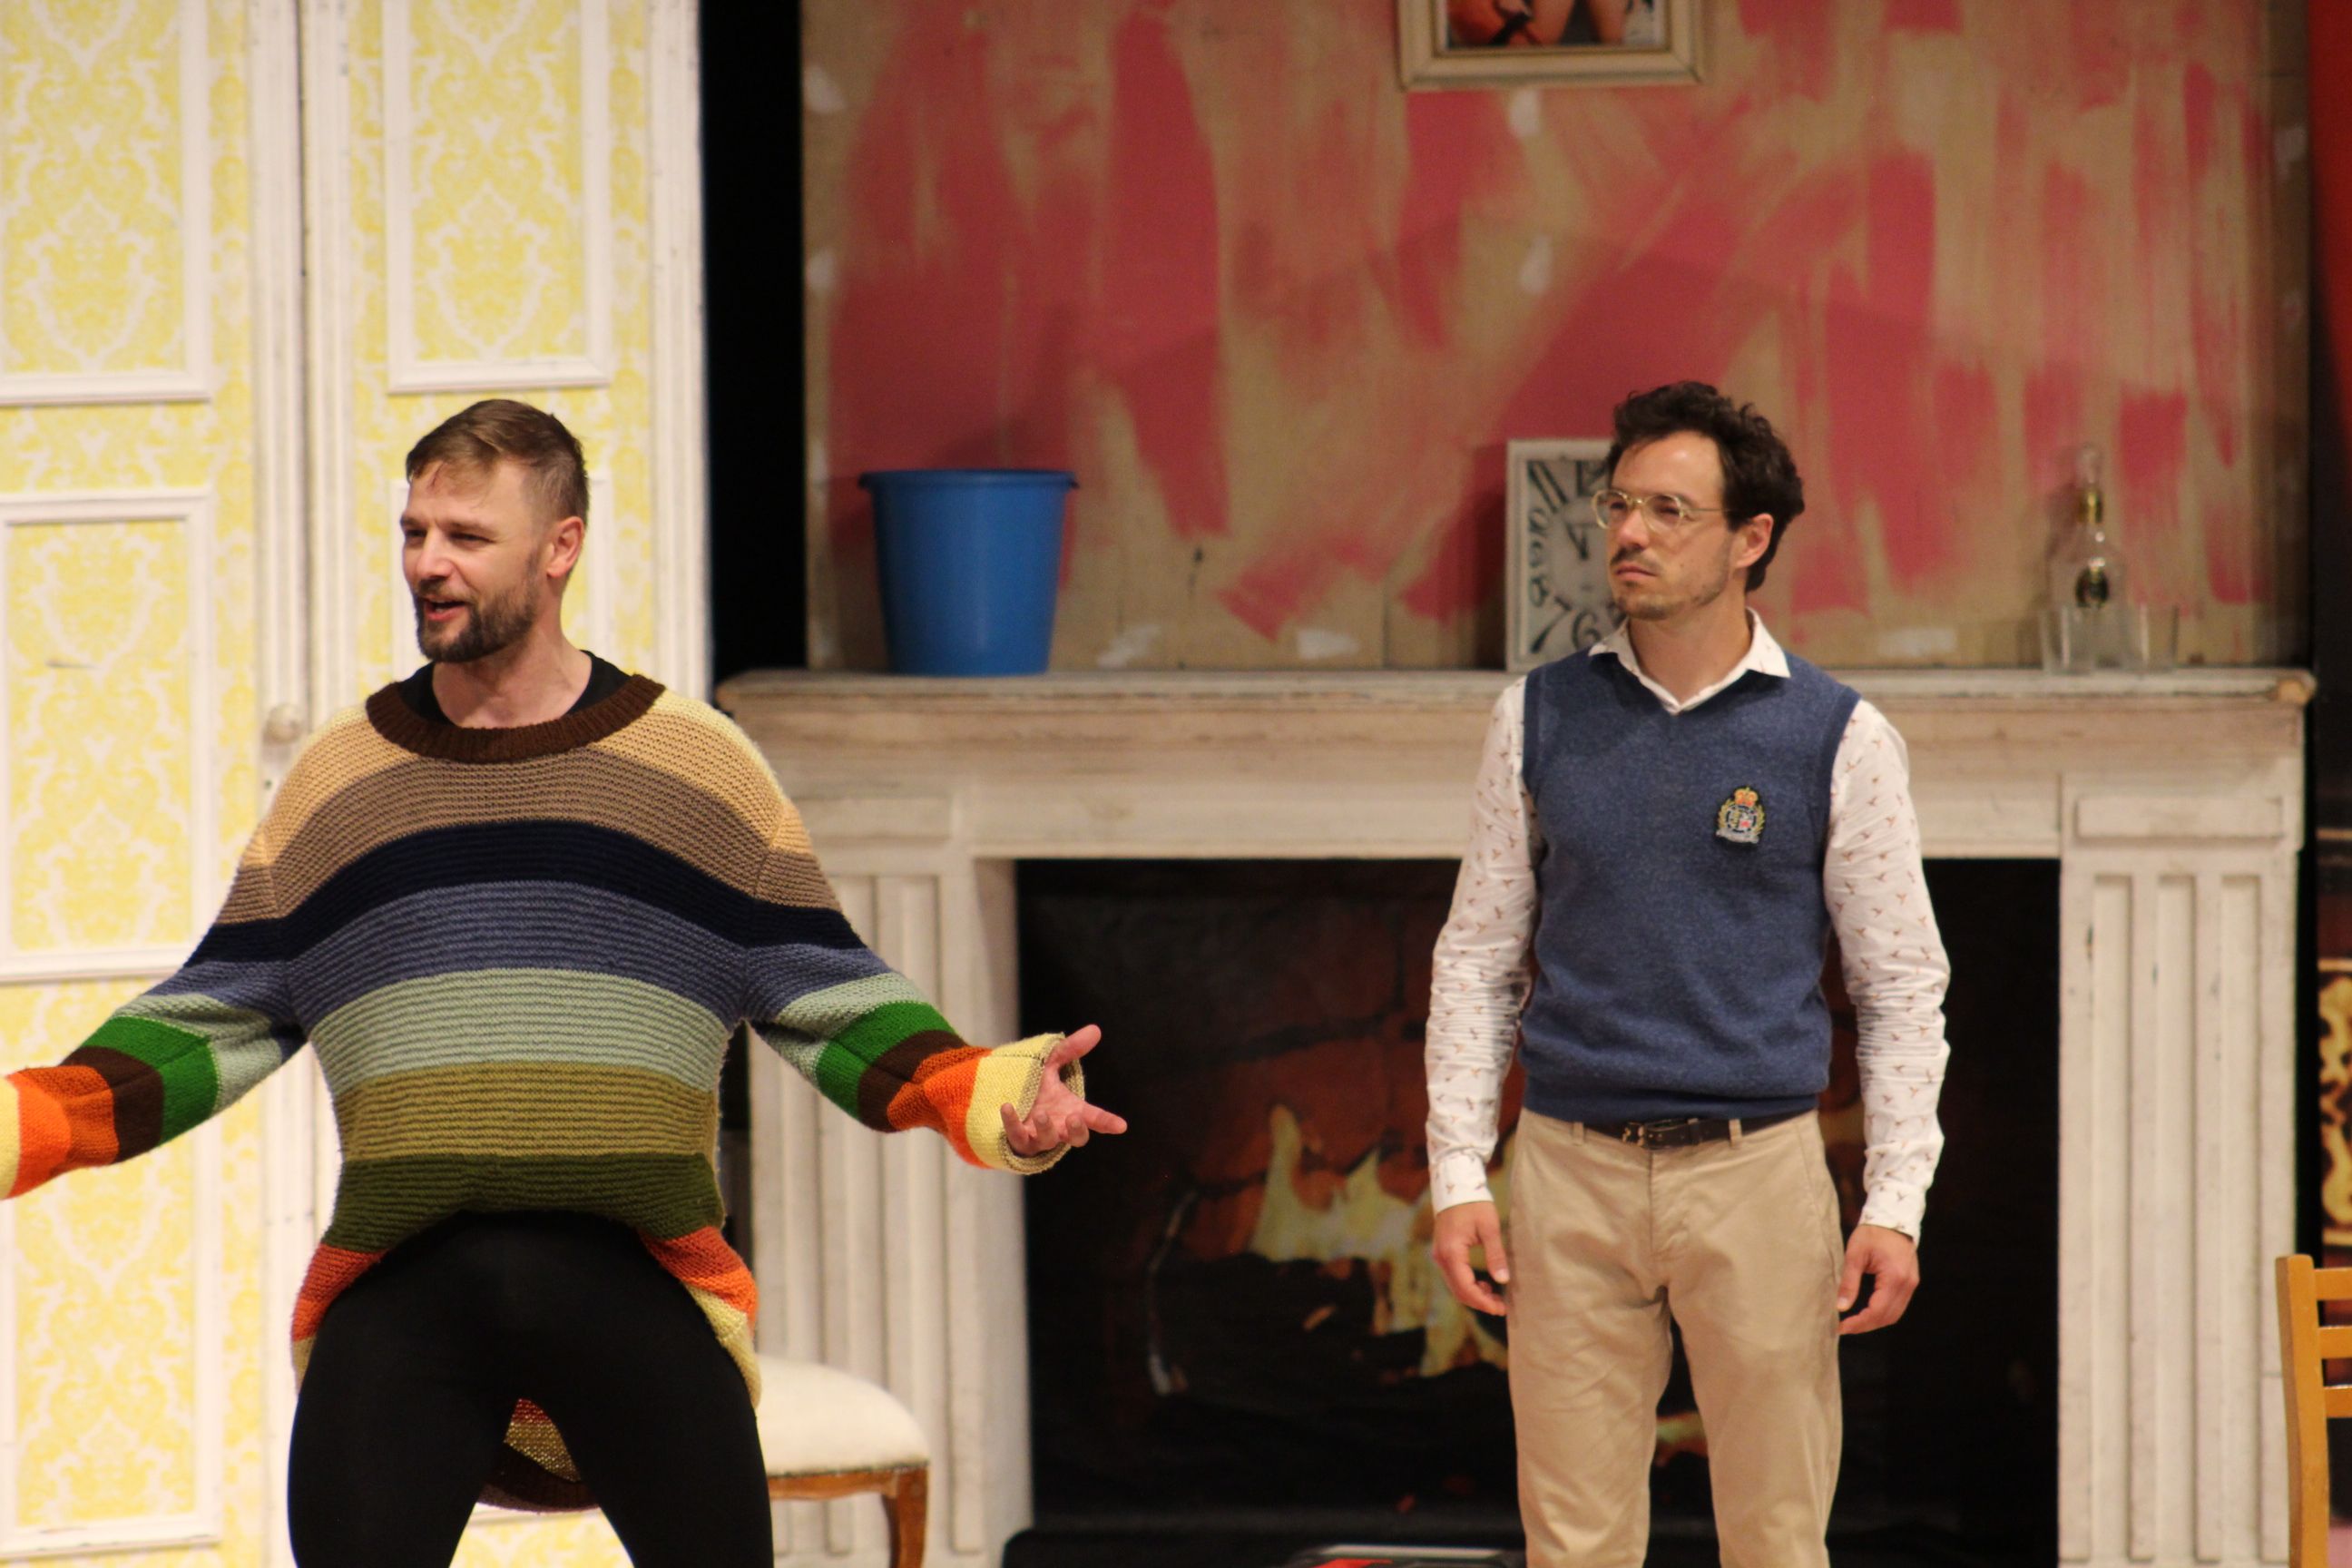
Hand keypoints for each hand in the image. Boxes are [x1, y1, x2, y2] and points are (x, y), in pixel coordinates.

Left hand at [999, 1025, 1127, 1157]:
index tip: (1121, 1126)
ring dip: (1046, 1128)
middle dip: (1077, 1130)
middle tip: (1073, 1118)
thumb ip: (1070, 1050)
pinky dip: (1012, 1122)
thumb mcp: (1050, 1064)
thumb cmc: (1035, 1087)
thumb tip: (1095, 1029)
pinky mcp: (1019, 1139)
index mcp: (1072, 1110)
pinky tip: (1007, 1107)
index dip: (1108, 1122)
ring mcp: (1040, 1136)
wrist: (1006, 1098)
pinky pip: (1016, 1136)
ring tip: (1040, 1113)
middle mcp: (1060, 1126)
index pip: (1095, 1118)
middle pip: (1077, 1137)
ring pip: (1048, 1140)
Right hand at [1432, 1200, 1509, 1314]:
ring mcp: (1440, 1255)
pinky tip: (1484, 1284)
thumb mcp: (1489, 1228)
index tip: (1500, 1309)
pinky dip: (1468, 1284)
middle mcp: (1441, 1257)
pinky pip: (1454, 1276)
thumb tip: (1503, 1281)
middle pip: (1458, 1290)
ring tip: (1495, 1297)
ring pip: (1455, 1285)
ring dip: (1474, 1294)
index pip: (1465, 1287)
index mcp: (1452, 1252)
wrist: (1456, 1187)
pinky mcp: (1443, 1252)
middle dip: (1479, 1302)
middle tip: (1501, 1307)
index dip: (1483, 1302)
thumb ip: (1495, 1255)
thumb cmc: (1474, 1204)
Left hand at [1836, 1223, 1918, 1334]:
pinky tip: (1867, 1312)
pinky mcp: (1910, 1282)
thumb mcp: (1854, 1255)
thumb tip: (1841, 1307)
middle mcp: (1907, 1284)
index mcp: (1895, 1278)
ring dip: (1875, 1322)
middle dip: (1865, 1325)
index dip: (1859, 1323)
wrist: (1892, 1218)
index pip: (1877, 1311)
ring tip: (1853, 1322)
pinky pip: (1898, 1305)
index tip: (1841, 1327)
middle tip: (1844, 1327)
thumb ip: (1849, 1282)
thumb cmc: (1872, 1233)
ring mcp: (1911, 1284)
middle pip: (1888, 1317)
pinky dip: (1883, 1313)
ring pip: (1894, 1314)